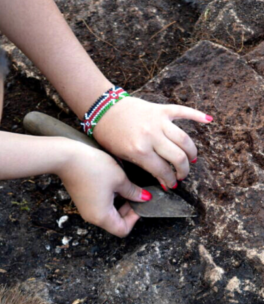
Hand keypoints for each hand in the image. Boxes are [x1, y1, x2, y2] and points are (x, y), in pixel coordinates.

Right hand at [58, 140, 151, 236]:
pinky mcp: (82, 199)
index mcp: (102, 217)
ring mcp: (86, 208)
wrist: (66, 157)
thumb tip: (144, 197)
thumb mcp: (119, 179)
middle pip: (115, 223)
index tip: (140, 202)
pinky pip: (100, 205)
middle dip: (128, 210)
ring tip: (124, 186)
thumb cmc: (92, 167)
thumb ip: (134, 191)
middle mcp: (92, 216)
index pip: (123, 229)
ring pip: (108, 213)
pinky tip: (113, 183)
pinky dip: (110, 198)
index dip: (134, 218)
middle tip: (135, 193)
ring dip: (119, 203)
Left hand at [93, 97, 212, 189]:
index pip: (163, 171)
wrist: (103, 110)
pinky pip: (183, 111)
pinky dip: (197, 115)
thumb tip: (163, 180)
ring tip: (191, 160)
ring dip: (191, 152)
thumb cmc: (109, 135)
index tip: (171, 185)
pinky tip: (209, 120)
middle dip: (183, 171)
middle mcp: (151, 136)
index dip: (169, 181)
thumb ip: (143, 168)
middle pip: (178, 157)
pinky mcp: (160, 109)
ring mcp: (158, 121)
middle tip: (181, 175)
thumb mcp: (121, 157)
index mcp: (139, 151)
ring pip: (184, 139)